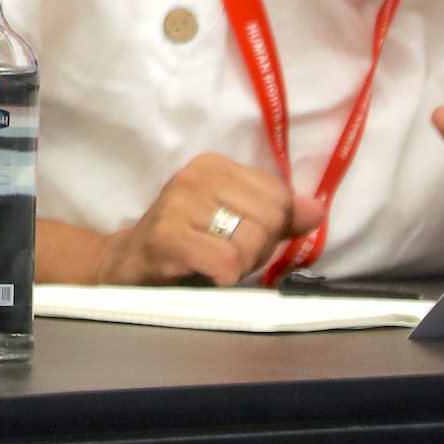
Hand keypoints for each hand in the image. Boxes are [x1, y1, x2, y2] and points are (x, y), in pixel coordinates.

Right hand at [47, 153, 326, 286]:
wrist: (127, 266)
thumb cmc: (186, 246)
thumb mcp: (234, 224)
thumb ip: (278, 217)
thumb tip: (317, 209)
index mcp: (215, 166)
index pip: (280, 197)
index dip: (270, 229)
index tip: (237, 239)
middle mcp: (195, 175)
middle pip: (269, 220)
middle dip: (255, 250)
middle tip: (223, 256)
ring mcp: (178, 203)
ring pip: (250, 242)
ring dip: (238, 266)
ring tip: (209, 264)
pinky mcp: (166, 236)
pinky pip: (226, 261)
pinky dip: (223, 277)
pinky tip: (201, 274)